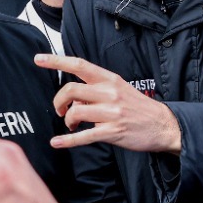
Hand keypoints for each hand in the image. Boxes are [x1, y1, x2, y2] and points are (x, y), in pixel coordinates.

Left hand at [40, 54, 183, 152]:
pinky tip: (57, 142)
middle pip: (71, 90)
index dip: (57, 61)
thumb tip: (75, 97)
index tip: (39, 59)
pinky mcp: (113, 132)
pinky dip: (67, 141)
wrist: (164, 125)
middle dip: (58, 101)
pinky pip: (83, 136)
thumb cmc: (139, 108)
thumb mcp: (121, 89)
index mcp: (110, 79)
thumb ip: (97, 89)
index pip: (79, 65)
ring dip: (67, 120)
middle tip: (59, 110)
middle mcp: (110, 93)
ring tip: (70, 125)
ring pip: (75, 112)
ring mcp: (111, 113)